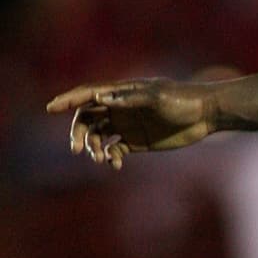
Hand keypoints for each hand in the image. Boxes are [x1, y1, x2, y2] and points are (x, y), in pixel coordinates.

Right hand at [46, 78, 218, 169]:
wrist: (206, 115)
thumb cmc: (182, 99)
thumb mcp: (157, 97)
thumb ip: (129, 98)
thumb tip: (102, 97)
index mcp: (121, 93)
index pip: (88, 95)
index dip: (68, 100)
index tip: (51, 108)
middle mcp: (120, 108)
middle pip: (88, 118)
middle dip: (79, 132)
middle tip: (78, 149)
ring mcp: (128, 125)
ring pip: (99, 135)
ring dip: (94, 147)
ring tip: (100, 159)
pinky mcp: (138, 141)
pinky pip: (115, 149)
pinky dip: (111, 157)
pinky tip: (115, 164)